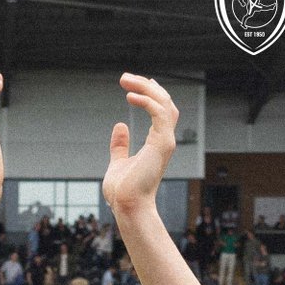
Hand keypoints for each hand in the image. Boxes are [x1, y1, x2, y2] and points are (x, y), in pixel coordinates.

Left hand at [103, 74, 178, 216]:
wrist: (127, 206)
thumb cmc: (123, 191)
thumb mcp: (118, 162)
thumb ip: (120, 146)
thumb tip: (120, 126)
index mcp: (156, 144)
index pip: (161, 112)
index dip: (152, 94)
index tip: (137, 83)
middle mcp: (164, 141)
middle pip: (164, 103)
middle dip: (147, 86)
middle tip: (125, 77)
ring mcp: (165, 142)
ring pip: (164, 103)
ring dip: (146, 88)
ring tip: (126, 80)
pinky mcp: (162, 144)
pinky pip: (159, 113)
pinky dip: (147, 101)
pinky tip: (131, 96)